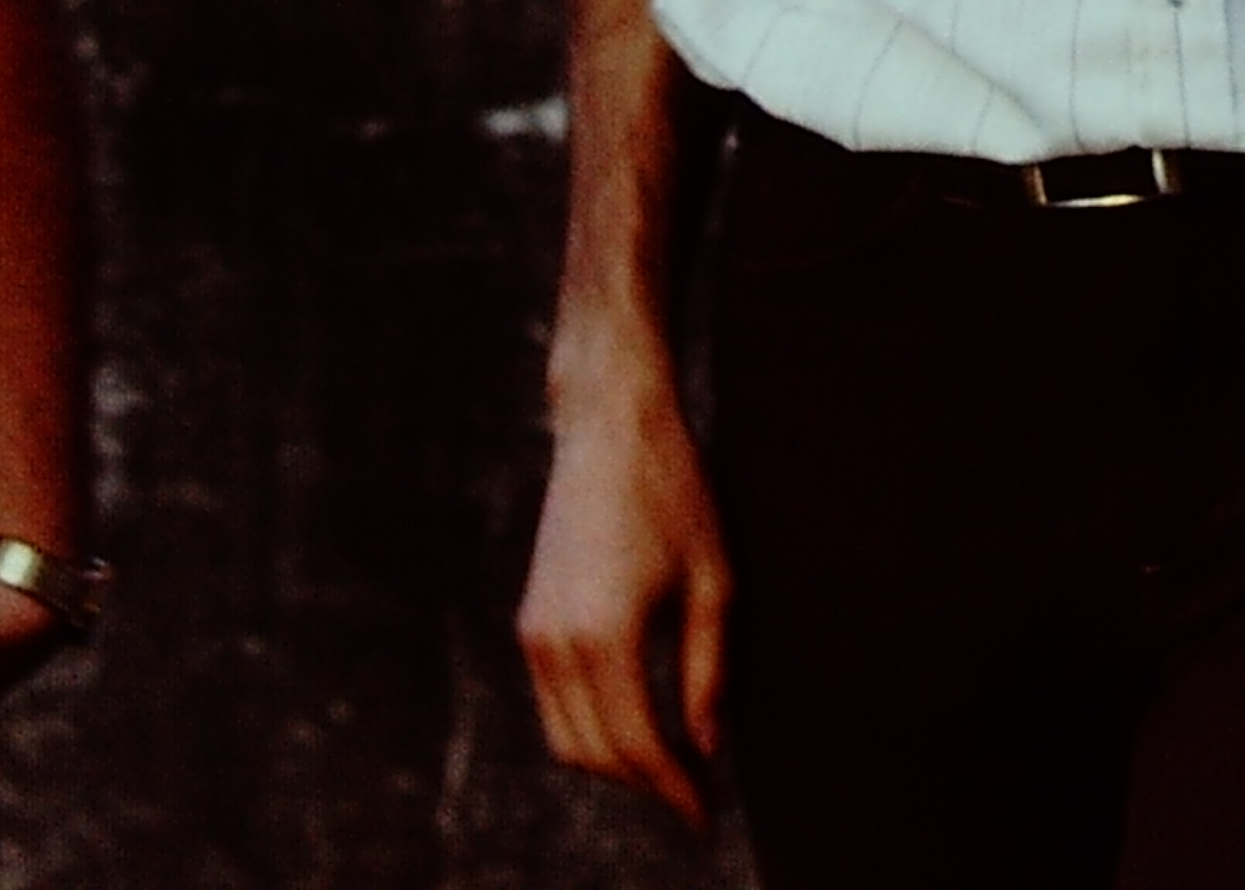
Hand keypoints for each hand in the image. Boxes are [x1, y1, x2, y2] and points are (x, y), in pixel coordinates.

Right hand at [516, 348, 730, 825]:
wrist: (610, 427)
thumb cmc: (674, 493)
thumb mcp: (714, 581)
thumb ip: (708, 671)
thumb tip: (704, 747)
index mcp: (606, 635)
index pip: (639, 746)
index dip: (676, 791)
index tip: (708, 817)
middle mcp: (557, 642)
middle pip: (598, 756)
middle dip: (648, 786)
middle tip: (699, 793)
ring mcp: (535, 632)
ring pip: (568, 739)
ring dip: (617, 765)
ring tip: (673, 765)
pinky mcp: (530, 620)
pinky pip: (554, 705)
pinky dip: (591, 731)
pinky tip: (637, 724)